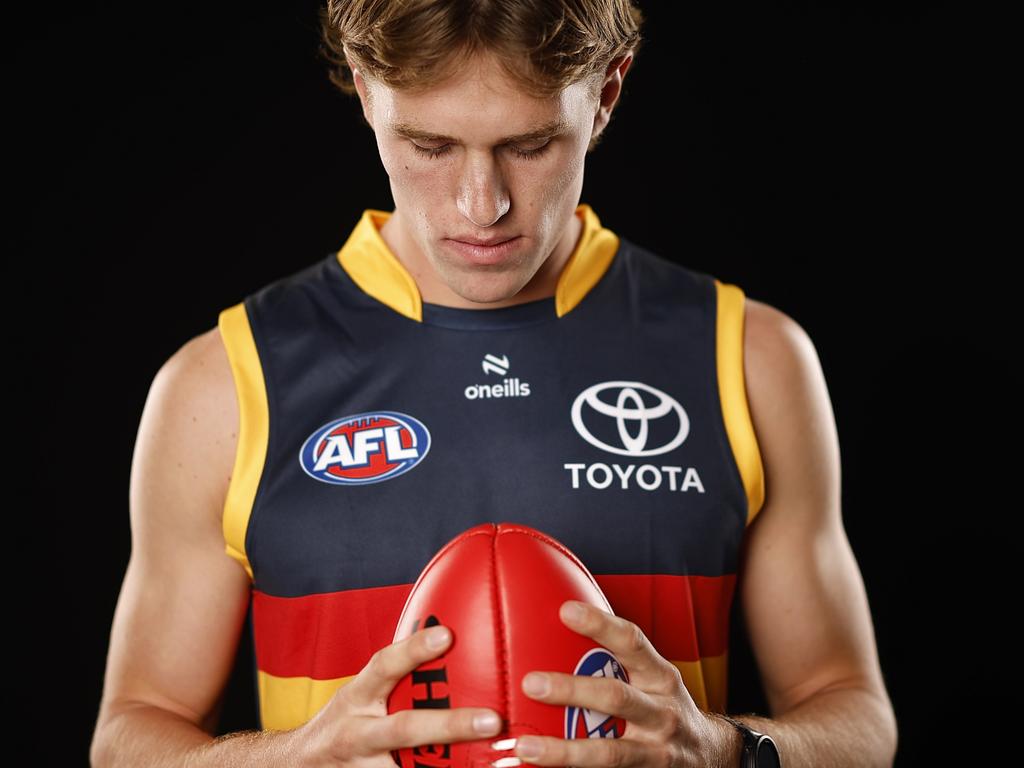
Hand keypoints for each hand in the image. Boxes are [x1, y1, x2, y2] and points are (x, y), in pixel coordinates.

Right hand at [295, 624, 503, 764]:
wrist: (297, 764)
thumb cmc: (345, 720)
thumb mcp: (361, 693)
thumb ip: (396, 673)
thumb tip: (450, 635)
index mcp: (357, 697)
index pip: (383, 666)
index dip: (413, 649)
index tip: (447, 635)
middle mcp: (357, 732)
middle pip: (404, 729)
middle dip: (450, 725)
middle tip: (492, 719)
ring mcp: (361, 766)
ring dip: (448, 767)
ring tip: (495, 763)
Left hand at [511, 600, 733, 766]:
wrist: (710, 755)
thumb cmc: (664, 706)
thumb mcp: (653, 679)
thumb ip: (619, 660)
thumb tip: (561, 625)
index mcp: (660, 677)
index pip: (632, 642)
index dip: (600, 624)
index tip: (565, 610)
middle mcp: (662, 712)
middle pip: (616, 697)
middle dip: (572, 689)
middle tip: (531, 684)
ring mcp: (657, 750)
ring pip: (609, 752)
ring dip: (565, 750)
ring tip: (527, 747)